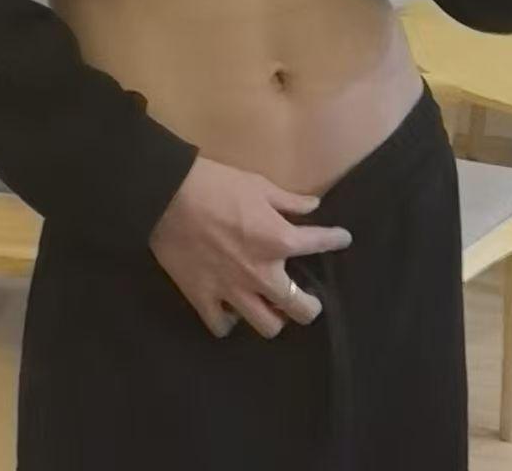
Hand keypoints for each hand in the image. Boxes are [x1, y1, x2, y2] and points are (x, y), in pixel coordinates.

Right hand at [147, 154, 352, 339]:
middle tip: (307, 299)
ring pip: (267, 326)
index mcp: (278, 240)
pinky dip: (230, 321)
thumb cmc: (217, 184)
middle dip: (310, 306)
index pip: (320, 243)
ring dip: (273, 317)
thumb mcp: (258, 184)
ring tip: (271, 307)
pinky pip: (223, 327)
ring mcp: (233, 291)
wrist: (168, 196)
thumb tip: (314, 207)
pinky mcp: (204, 299)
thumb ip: (289, 201)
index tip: (343, 239)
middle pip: (300, 309)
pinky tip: (231, 310)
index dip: (336, 240)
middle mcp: (262, 274)